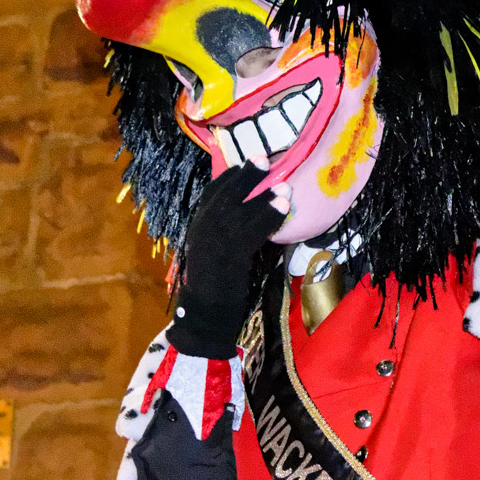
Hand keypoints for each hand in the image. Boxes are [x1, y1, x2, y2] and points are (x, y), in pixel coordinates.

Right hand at [167, 165, 289, 358]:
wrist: (203, 321)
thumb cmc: (214, 291)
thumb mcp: (217, 256)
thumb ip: (230, 236)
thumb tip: (256, 218)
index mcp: (195, 229)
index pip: (210, 196)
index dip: (228, 178)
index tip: (242, 164)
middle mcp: (199, 232)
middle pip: (223, 196)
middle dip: (245, 177)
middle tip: (264, 158)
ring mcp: (211, 244)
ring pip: (238, 211)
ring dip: (262, 196)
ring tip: (284, 186)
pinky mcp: (226, 259)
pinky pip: (251, 232)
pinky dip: (268, 217)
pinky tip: (284, 208)